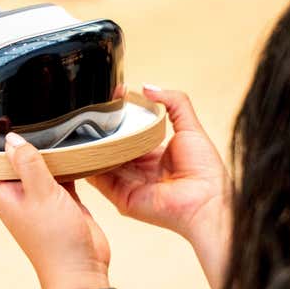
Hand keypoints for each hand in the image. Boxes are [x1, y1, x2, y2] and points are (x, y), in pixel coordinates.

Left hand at [0, 133, 109, 288]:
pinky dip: (44, 157)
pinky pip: (43, 170)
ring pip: (12, 165)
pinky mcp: (51, 195)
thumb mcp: (42, 197)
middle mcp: (8, 194)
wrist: (82, 269)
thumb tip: (11, 139)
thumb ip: (28, 166)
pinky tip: (49, 144)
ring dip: (5, 149)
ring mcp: (29, 195)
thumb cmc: (56, 244)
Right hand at [87, 85, 231, 288]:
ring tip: (83, 126)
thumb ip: (174, 102)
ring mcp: (127, 183)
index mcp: (153, 154)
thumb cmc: (205, 171)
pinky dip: (89, 165)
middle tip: (93, 111)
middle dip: (102, 130)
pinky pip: (98, 179)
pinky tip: (84, 149)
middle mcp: (138, 169)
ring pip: (102, 160)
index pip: (128, 133)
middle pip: (112, 146)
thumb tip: (147, 87)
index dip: (120, 117)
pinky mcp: (119, 196)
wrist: (206, 201)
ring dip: (93, 145)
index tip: (113, 99)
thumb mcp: (191, 127)